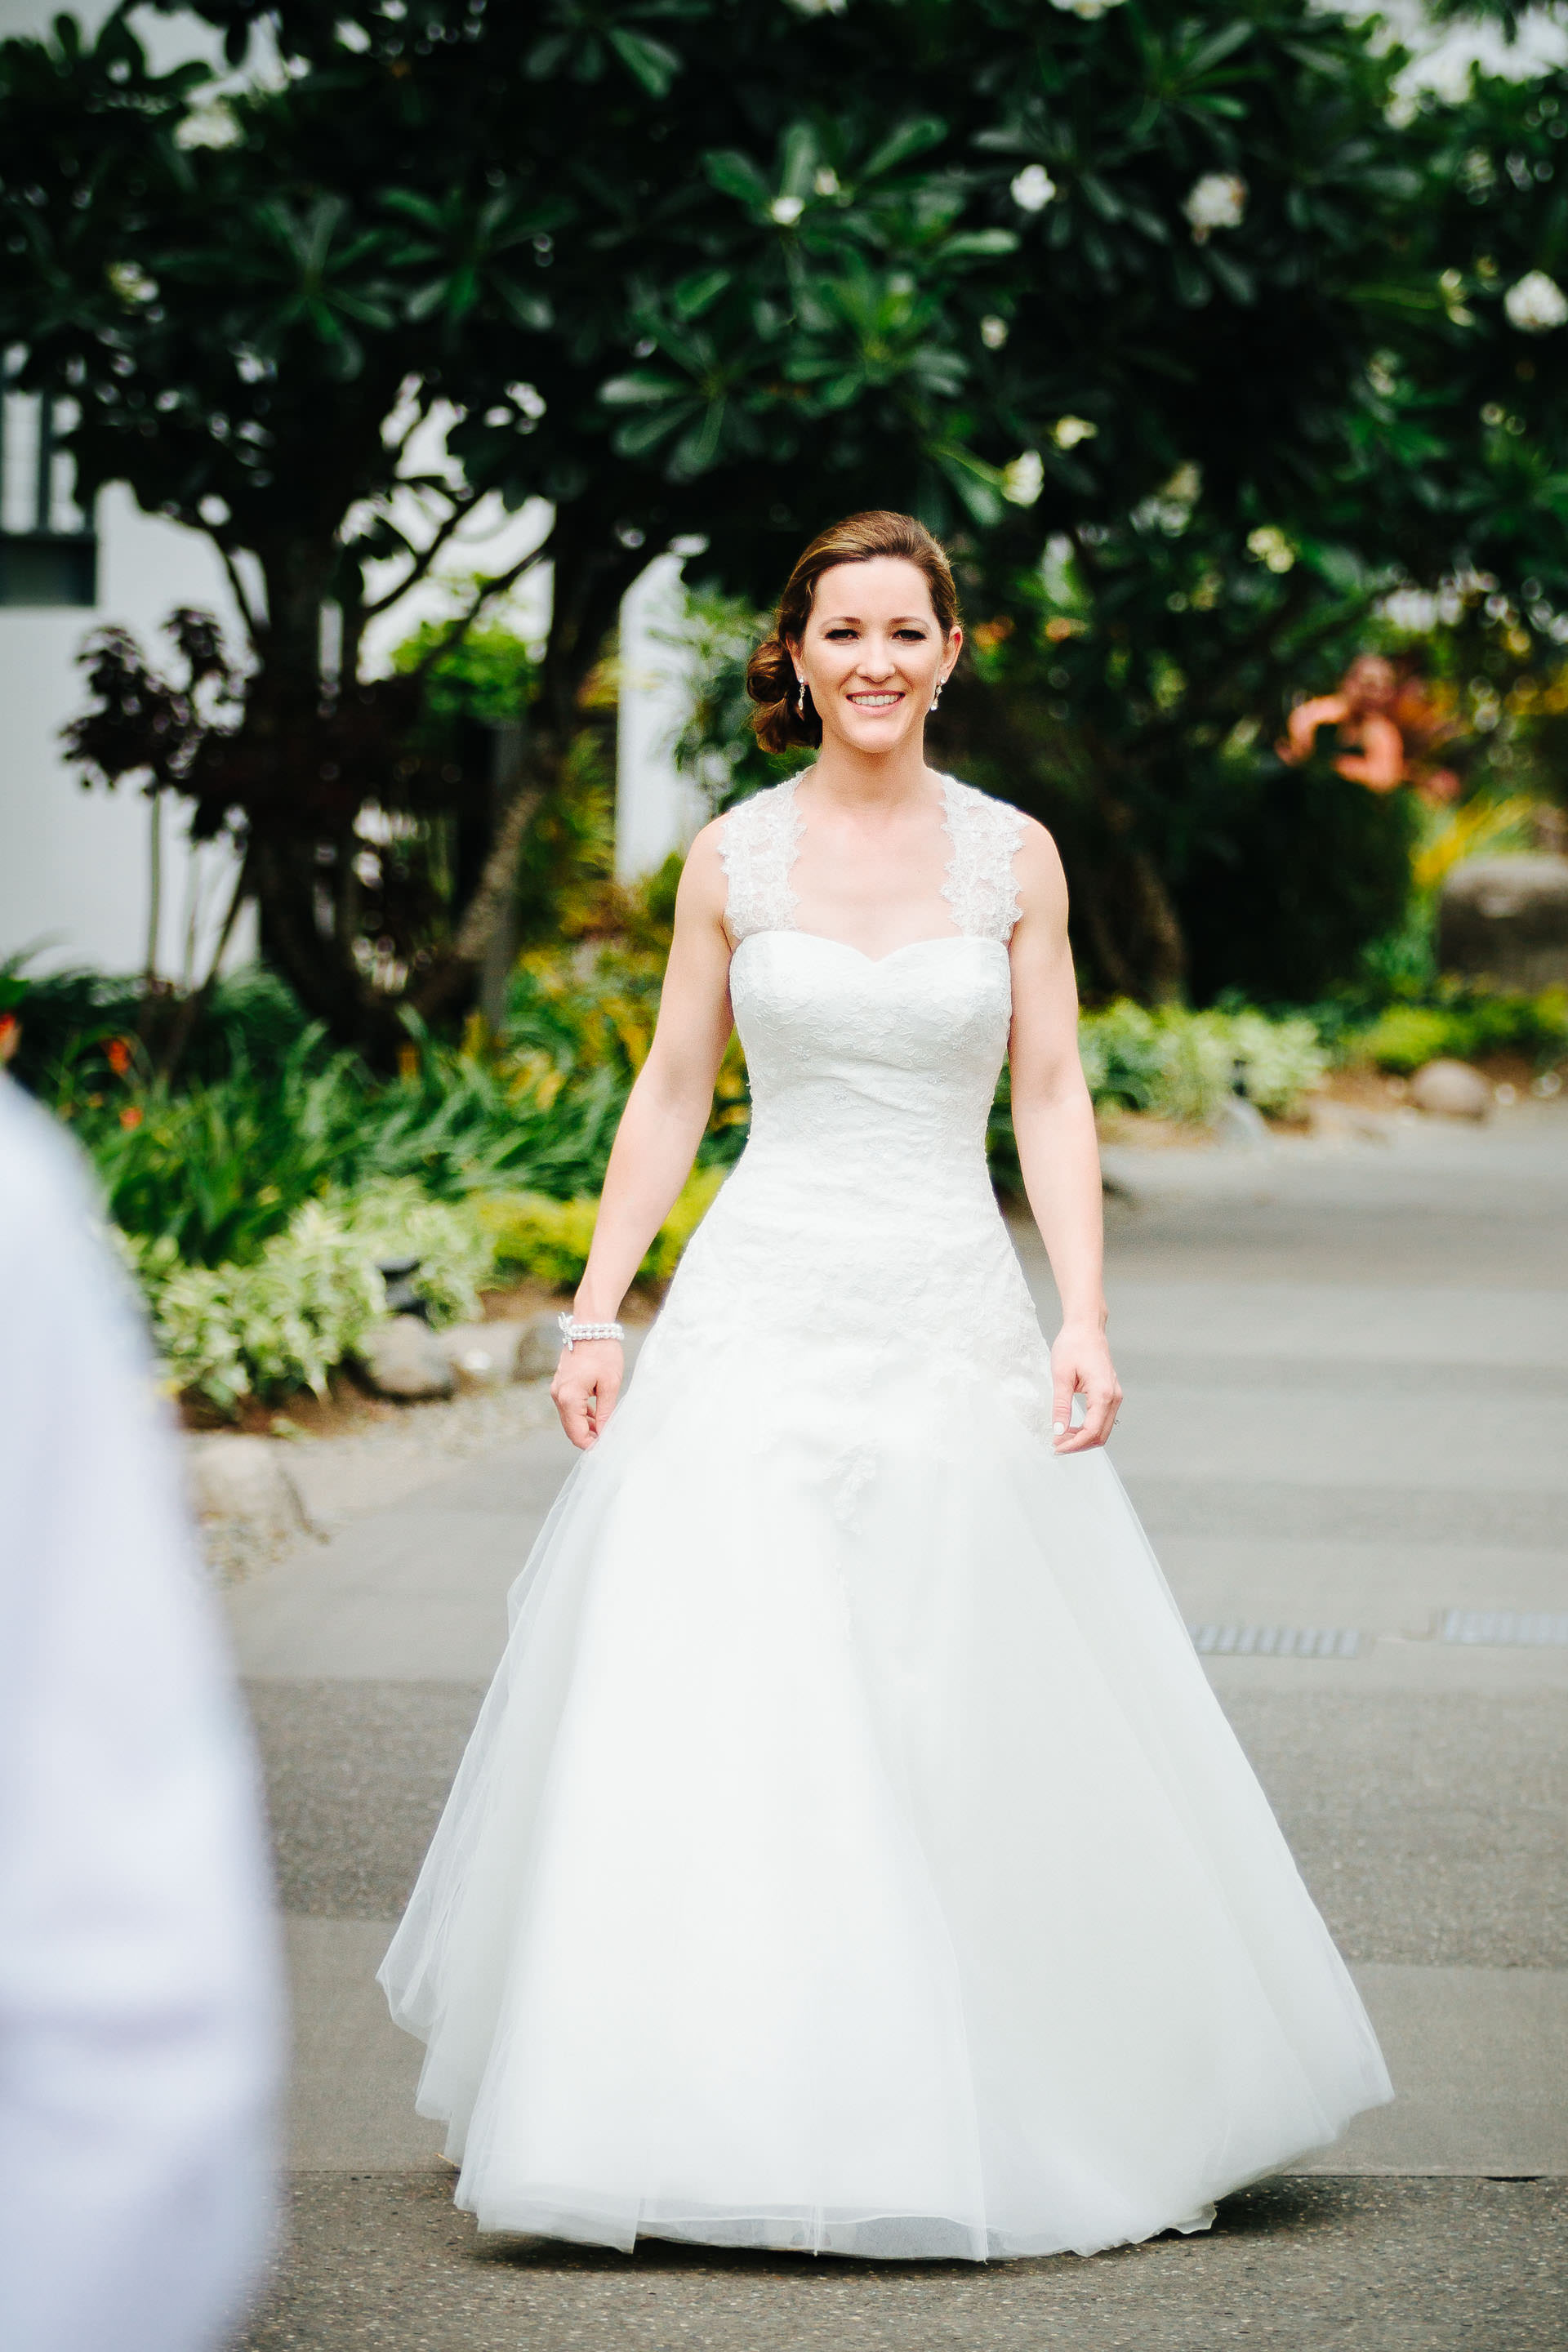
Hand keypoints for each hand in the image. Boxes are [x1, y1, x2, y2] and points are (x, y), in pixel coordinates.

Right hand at [551, 1336, 623, 1450]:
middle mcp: (558, 1395)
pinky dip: (582, 1415)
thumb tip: (605, 1435)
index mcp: (569, 1398)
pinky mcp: (562, 1384)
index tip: (607, 1450)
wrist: (591, 1326)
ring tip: (607, 1431)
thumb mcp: (610, 1385)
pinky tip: (598, 1417)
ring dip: (586, 1427)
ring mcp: (558, 1389)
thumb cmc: (603, 1352)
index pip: (577, 1434)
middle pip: (571, 1429)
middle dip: (589, 1438)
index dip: (592, 1446)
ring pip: (570, 1419)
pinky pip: (570, 1407)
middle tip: (609, 1443)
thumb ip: (605, 1413)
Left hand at [1051, 1322, 1121, 1453]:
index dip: (1074, 1444)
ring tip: (1062, 1436)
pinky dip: (1089, 1428)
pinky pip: (1103, 1419)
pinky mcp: (1111, 1394)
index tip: (1057, 1446)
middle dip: (1079, 1445)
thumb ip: (1061, 1406)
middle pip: (1100, 1435)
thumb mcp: (1061, 1376)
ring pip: (1103, 1429)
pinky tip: (1072, 1427)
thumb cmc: (1074, 1345)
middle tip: (1057, 1445)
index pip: (1092, 1431)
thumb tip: (1059, 1429)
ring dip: (1083, 1438)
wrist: (1086, 1328)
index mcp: (1103, 1393)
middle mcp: (1114, 1397)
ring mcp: (1115, 1396)